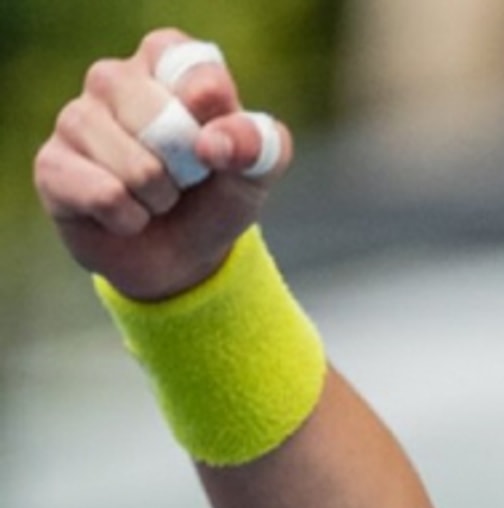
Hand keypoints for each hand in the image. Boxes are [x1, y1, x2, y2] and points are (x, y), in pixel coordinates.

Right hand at [33, 28, 294, 300]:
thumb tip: (214, 143)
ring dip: (160, 198)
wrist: (179, 256)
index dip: (213, 109)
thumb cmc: (215, 195)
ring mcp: (74, 118)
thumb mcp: (255, 171)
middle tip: (185, 177)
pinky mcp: (51, 164)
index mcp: (165, 62)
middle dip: (190, 169)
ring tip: (155, 197)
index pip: (192, 65)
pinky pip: (106, 196)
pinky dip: (131, 219)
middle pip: (163, 122)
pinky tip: (125, 214)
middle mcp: (113, 78)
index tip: (218, 139)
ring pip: (137, 167)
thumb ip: (257, 144)